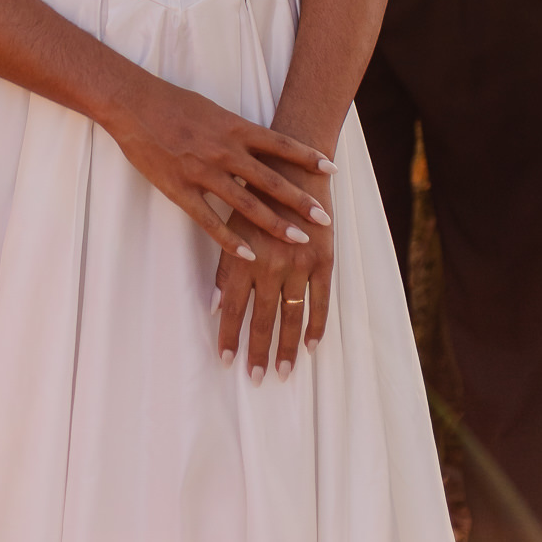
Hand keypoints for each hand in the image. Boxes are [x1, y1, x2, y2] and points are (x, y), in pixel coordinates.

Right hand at [111, 80, 334, 262]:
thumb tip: (262, 145)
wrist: (134, 105)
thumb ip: (238, 131)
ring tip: (299, 241)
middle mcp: (225, 151)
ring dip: (275, 225)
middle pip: (271, 180)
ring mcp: (203, 172)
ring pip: (247, 205)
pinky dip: (230, 240)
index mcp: (235, 128)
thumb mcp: (214, 110)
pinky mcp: (180, 190)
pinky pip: (209, 220)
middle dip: (301, 201)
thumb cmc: (173, 103)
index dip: (308, 158)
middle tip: (326, 219)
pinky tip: (248, 253)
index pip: (280, 144)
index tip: (332, 170)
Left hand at [213, 160, 333, 382]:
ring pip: (292, 315)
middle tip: (256, 379)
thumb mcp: (231, 223)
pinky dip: (317, 324)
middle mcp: (272, 263)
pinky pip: (322, 299)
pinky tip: (311, 346)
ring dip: (286, 347)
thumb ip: (226, 266)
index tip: (226, 362)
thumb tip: (216, 306)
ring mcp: (300, 262)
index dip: (230, 336)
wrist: (293, 162)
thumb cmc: (254, 191)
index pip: (234, 308)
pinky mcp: (324, 257)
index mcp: (245, 255)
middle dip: (257, 351)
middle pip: (263, 318)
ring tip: (282, 372)